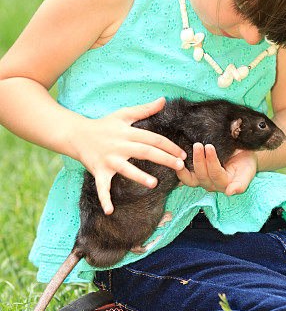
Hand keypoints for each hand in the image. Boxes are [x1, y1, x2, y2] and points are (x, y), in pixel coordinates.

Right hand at [74, 96, 187, 215]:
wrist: (77, 135)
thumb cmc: (104, 125)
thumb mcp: (124, 114)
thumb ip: (144, 109)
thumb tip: (163, 100)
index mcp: (128, 132)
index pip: (153, 138)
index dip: (169, 146)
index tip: (183, 154)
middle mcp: (119, 145)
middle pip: (145, 151)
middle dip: (164, 158)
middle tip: (180, 166)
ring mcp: (108, 159)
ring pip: (125, 168)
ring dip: (139, 176)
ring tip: (154, 184)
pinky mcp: (98, 171)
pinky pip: (101, 187)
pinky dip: (104, 199)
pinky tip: (110, 210)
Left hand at [176, 143, 257, 195]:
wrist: (244, 156)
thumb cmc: (246, 163)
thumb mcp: (248, 172)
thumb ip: (240, 184)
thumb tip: (230, 192)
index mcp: (225, 185)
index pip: (216, 174)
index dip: (211, 161)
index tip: (210, 146)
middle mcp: (212, 185)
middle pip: (202, 175)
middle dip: (199, 160)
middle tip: (198, 144)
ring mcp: (203, 181)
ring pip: (191, 178)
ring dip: (188, 165)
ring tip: (188, 150)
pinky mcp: (196, 176)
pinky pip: (186, 177)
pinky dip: (181, 171)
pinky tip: (178, 159)